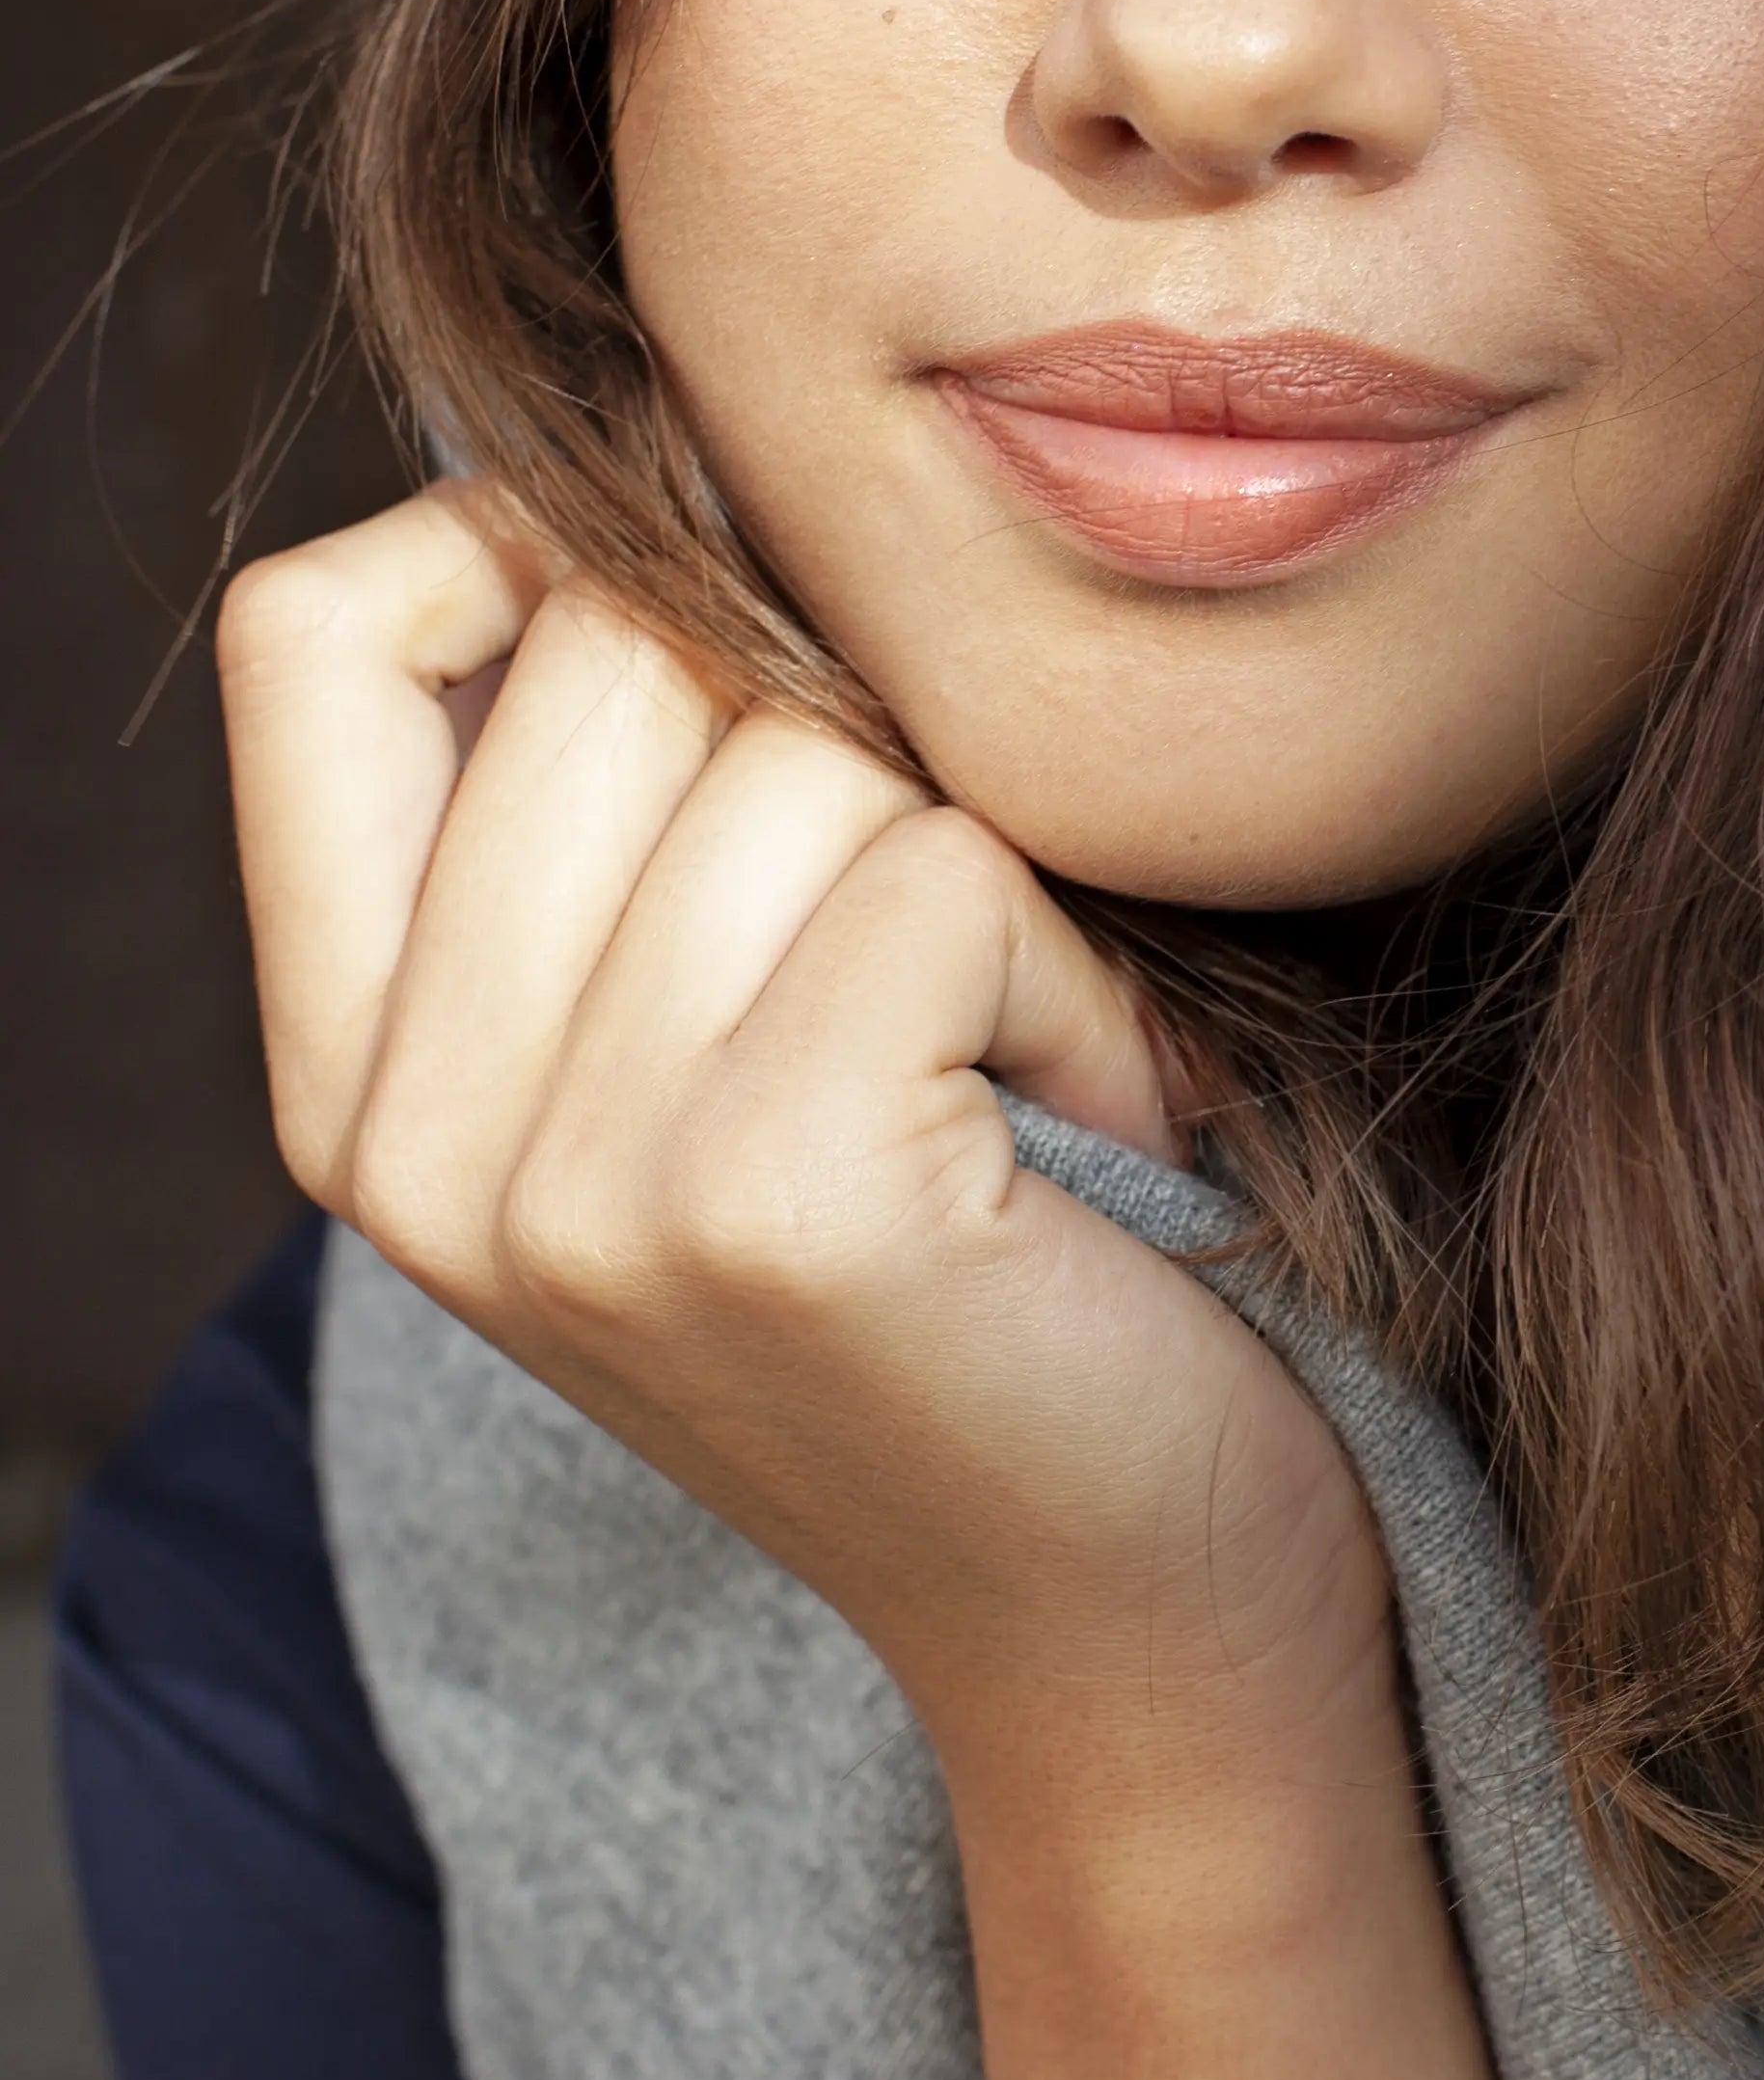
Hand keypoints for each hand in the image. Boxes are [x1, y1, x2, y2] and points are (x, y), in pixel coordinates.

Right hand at [217, 489, 1391, 1809]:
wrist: (1136, 1627)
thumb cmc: (988, 1266)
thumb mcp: (726, 1024)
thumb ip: (626, 796)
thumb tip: (654, 452)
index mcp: (356, 1081)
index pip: (310, 629)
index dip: (530, 546)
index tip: (742, 667)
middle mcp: (411, 1145)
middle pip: (607, 644)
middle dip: (854, 739)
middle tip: (954, 969)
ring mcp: (566, 1189)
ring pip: (794, 741)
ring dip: (992, 873)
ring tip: (1026, 1073)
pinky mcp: (763, 1202)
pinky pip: (938, 865)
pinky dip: (1076, 969)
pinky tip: (1090, 1130)